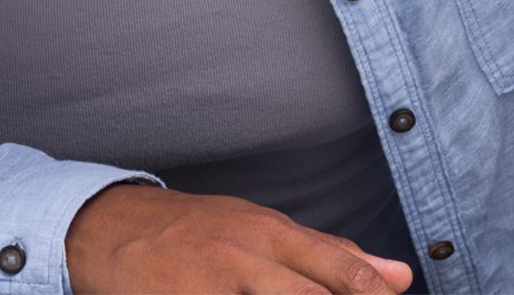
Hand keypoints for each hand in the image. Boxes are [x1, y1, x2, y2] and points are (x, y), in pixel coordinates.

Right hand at [67, 182, 413, 294]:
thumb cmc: (201, 231)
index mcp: (274, 234)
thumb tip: (400, 276)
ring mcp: (211, 284)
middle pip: (307, 294)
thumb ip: (332, 256)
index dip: (370, 291)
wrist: (113, 227)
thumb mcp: (266, 231)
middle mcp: (246, 255)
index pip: (338, 267)